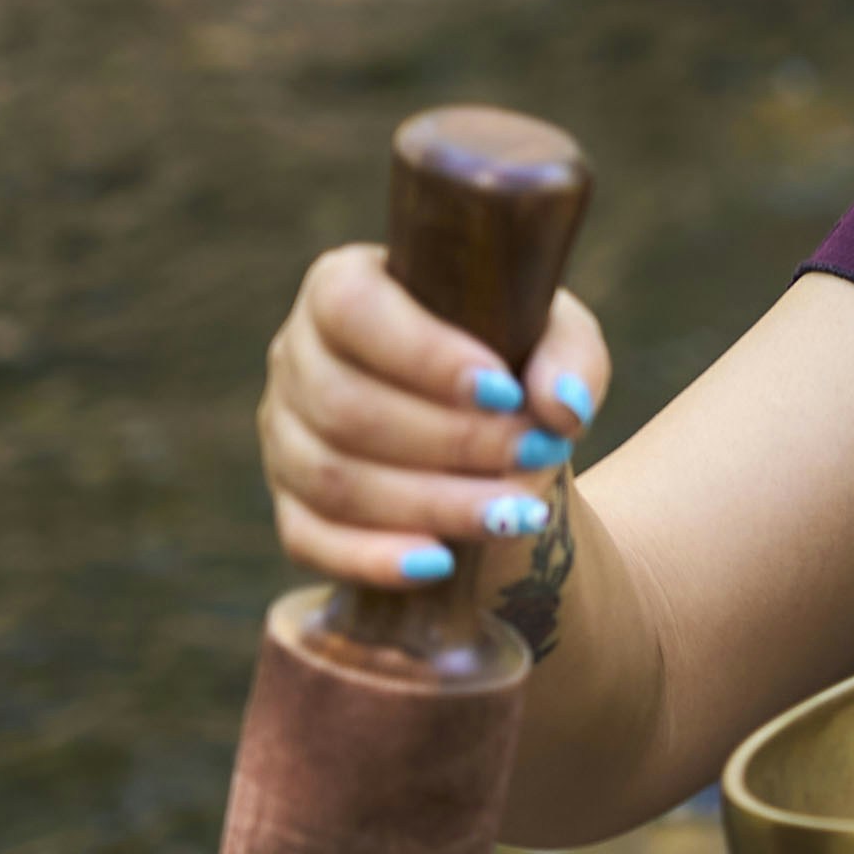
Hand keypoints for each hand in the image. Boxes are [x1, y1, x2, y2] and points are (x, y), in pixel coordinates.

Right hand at [260, 240, 613, 590]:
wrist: (490, 429)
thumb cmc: (514, 360)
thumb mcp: (556, 338)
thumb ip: (568, 358)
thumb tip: (559, 408)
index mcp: (343, 287)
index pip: (352, 308)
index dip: (423, 354)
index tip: (506, 390)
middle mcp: (298, 358)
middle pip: (346, 406)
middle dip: (451, 441)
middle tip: (538, 455)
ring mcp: (284, 436)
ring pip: (333, 479)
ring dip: (431, 504)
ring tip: (518, 515)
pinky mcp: (292, 505)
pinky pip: (310, 540)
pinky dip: (373, 557)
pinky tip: (440, 565)